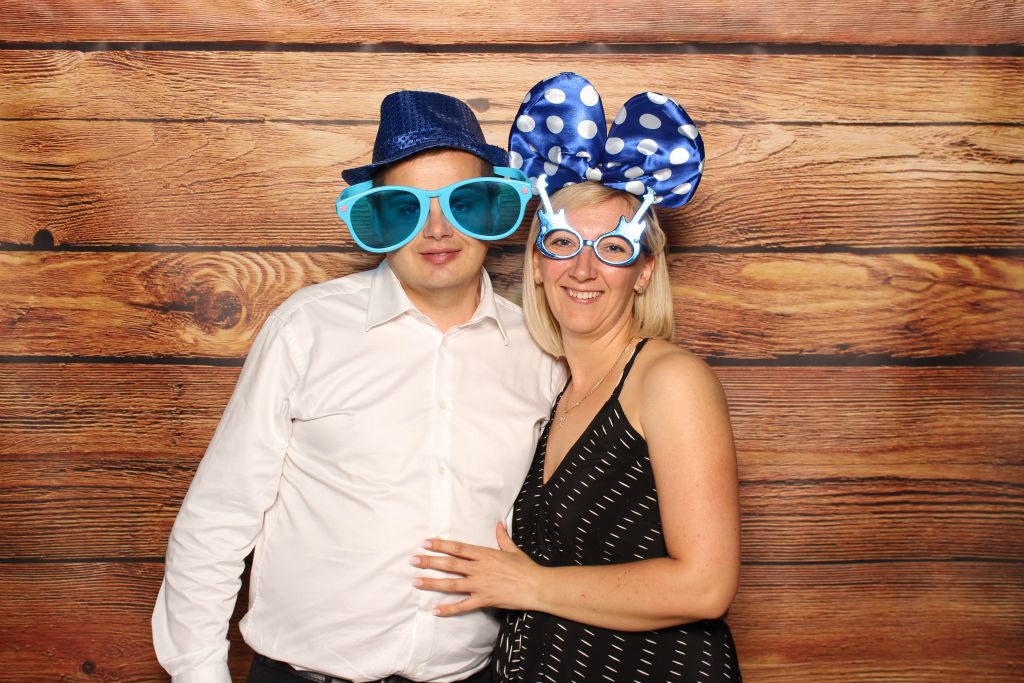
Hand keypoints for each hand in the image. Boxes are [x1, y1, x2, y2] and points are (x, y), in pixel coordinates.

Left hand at [411, 522, 541, 616]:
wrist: (537, 586)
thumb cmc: (526, 568)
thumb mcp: (513, 549)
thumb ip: (502, 537)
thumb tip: (499, 523)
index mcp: (485, 554)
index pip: (458, 548)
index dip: (440, 545)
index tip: (426, 543)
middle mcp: (479, 569)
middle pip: (450, 564)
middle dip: (429, 562)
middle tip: (412, 560)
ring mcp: (480, 585)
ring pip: (452, 584)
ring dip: (432, 583)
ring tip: (416, 582)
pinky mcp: (484, 600)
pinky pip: (463, 606)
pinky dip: (448, 609)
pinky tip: (435, 610)